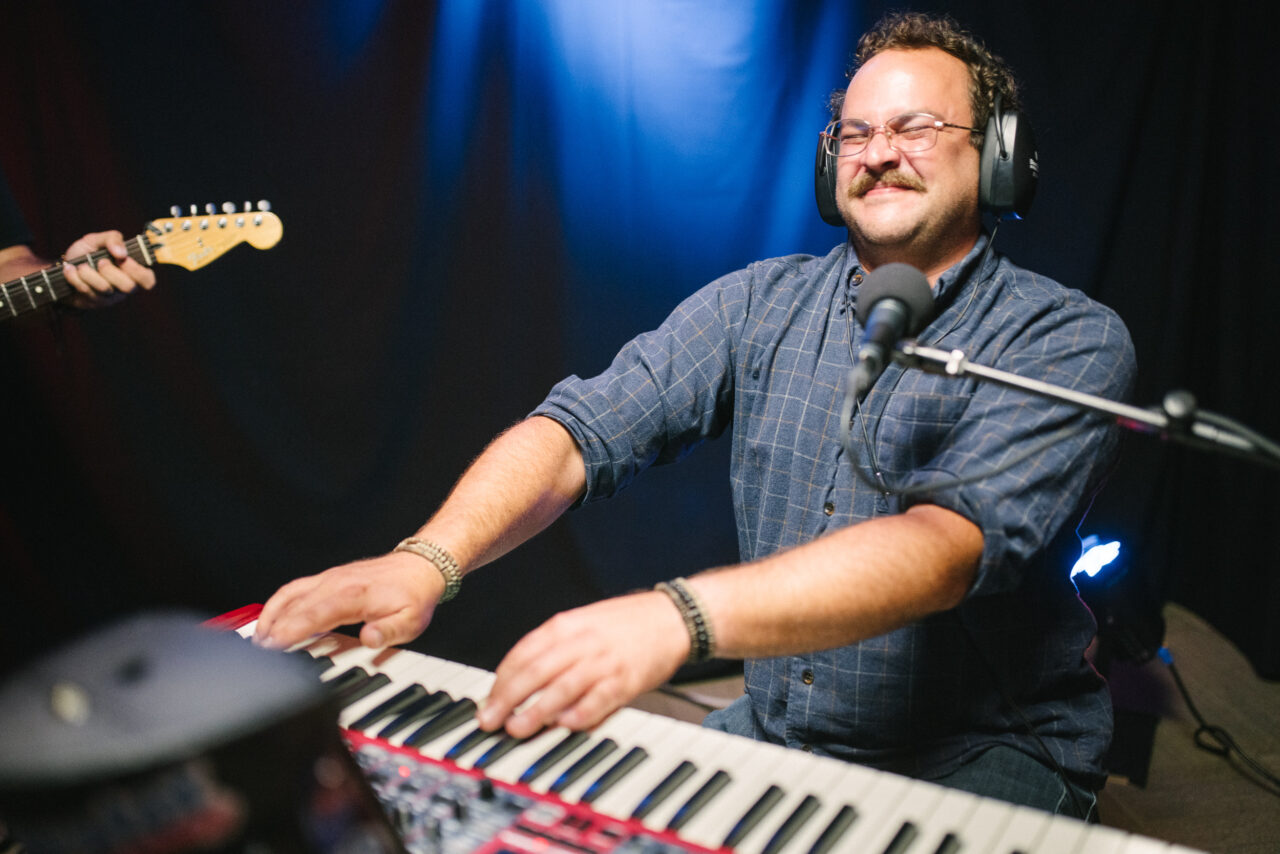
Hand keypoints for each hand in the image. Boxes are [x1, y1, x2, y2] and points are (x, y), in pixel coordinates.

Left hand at [61, 230, 156, 304]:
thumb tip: (122, 252)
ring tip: (80, 266)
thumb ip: (112, 238)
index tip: (122, 258)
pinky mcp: (93, 302)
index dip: (137, 271)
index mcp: (131, 272)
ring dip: (89, 274)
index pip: (148, 280)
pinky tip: (70, 270)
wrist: (63, 266)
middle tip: (100, 262)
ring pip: (105, 289)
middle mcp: (124, 287)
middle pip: (128, 287)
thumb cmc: (86, 253)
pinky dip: (75, 278)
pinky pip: (87, 291)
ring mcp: (109, 297)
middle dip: (111, 272)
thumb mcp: (97, 240)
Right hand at [253, 551, 445, 649]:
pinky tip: (271, 618)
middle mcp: (336, 584)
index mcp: (353, 595)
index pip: (314, 614)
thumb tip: (368, 639)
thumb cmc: (414, 595)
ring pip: (290, 594)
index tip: (272, 645)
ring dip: (270, 615)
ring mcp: (329, 579)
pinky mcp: (328, 578)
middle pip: (295, 605)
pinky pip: (296, 589)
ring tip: (257, 639)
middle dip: (272, 628)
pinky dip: (278, 603)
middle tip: (256, 653)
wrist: (420, 566)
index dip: (291, 630)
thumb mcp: (411, 621)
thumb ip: (388, 632)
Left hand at [476, 591, 690, 738]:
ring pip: (561, 688)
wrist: (672, 618)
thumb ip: (553, 647)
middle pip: (535, 672)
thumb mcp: (582, 622)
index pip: (523, 652)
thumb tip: (518, 678)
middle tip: (490, 720)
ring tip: (516, 728)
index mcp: (567, 625)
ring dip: (535, 711)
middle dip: (507, 698)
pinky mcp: (626, 681)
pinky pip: (597, 702)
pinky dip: (578, 716)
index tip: (488, 701)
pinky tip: (562, 727)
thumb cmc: (625, 623)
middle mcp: (582, 642)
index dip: (501, 680)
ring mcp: (604, 662)